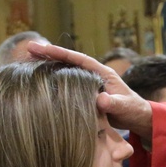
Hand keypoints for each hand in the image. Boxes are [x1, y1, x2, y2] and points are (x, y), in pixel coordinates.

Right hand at [27, 42, 152, 138]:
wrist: (137, 117)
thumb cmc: (132, 110)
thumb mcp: (124, 107)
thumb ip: (114, 103)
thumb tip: (100, 99)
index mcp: (101, 72)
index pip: (78, 59)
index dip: (61, 53)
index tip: (44, 48)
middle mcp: (92, 75)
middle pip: (67, 61)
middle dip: (49, 55)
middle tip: (28, 49)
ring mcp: (87, 84)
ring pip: (64, 71)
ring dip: (48, 66)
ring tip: (28, 61)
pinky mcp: (84, 94)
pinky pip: (66, 84)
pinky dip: (53, 80)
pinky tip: (39, 81)